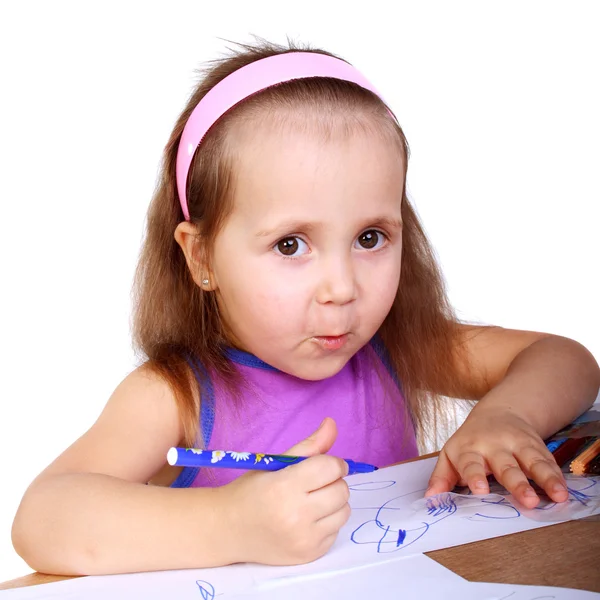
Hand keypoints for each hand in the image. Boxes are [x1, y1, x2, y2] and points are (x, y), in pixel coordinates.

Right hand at [222, 417, 350, 564]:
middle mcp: (296, 515)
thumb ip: (309, 446)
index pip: (330, 468)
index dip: (333, 463)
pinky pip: (336, 531)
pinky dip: (327, 522)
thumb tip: (332, 423)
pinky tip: (306, 520)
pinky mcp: (310, 555)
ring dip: (333, 502)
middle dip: (333, 482)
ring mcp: (304, 539)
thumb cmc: (251, 491)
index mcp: (285, 487)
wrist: (227, 530)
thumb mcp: (275, 463)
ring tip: (311, 501)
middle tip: (313, 484)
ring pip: (344, 511)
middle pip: (341, 490)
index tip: (324, 465)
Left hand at [425, 405, 568, 507]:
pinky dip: (556, 476)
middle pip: (506, 466)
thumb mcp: (451, 455)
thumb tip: (430, 499)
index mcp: (469, 450)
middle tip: (527, 501)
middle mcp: (494, 446)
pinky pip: (548, 461)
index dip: (475, 476)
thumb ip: (442, 477)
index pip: (471, 464)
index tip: (480, 490)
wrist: (498, 412)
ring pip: (532, 462)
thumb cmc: (470, 443)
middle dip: (517, 483)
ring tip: (556, 496)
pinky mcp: (536, 446)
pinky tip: (564, 490)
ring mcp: (517, 444)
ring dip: (545, 479)